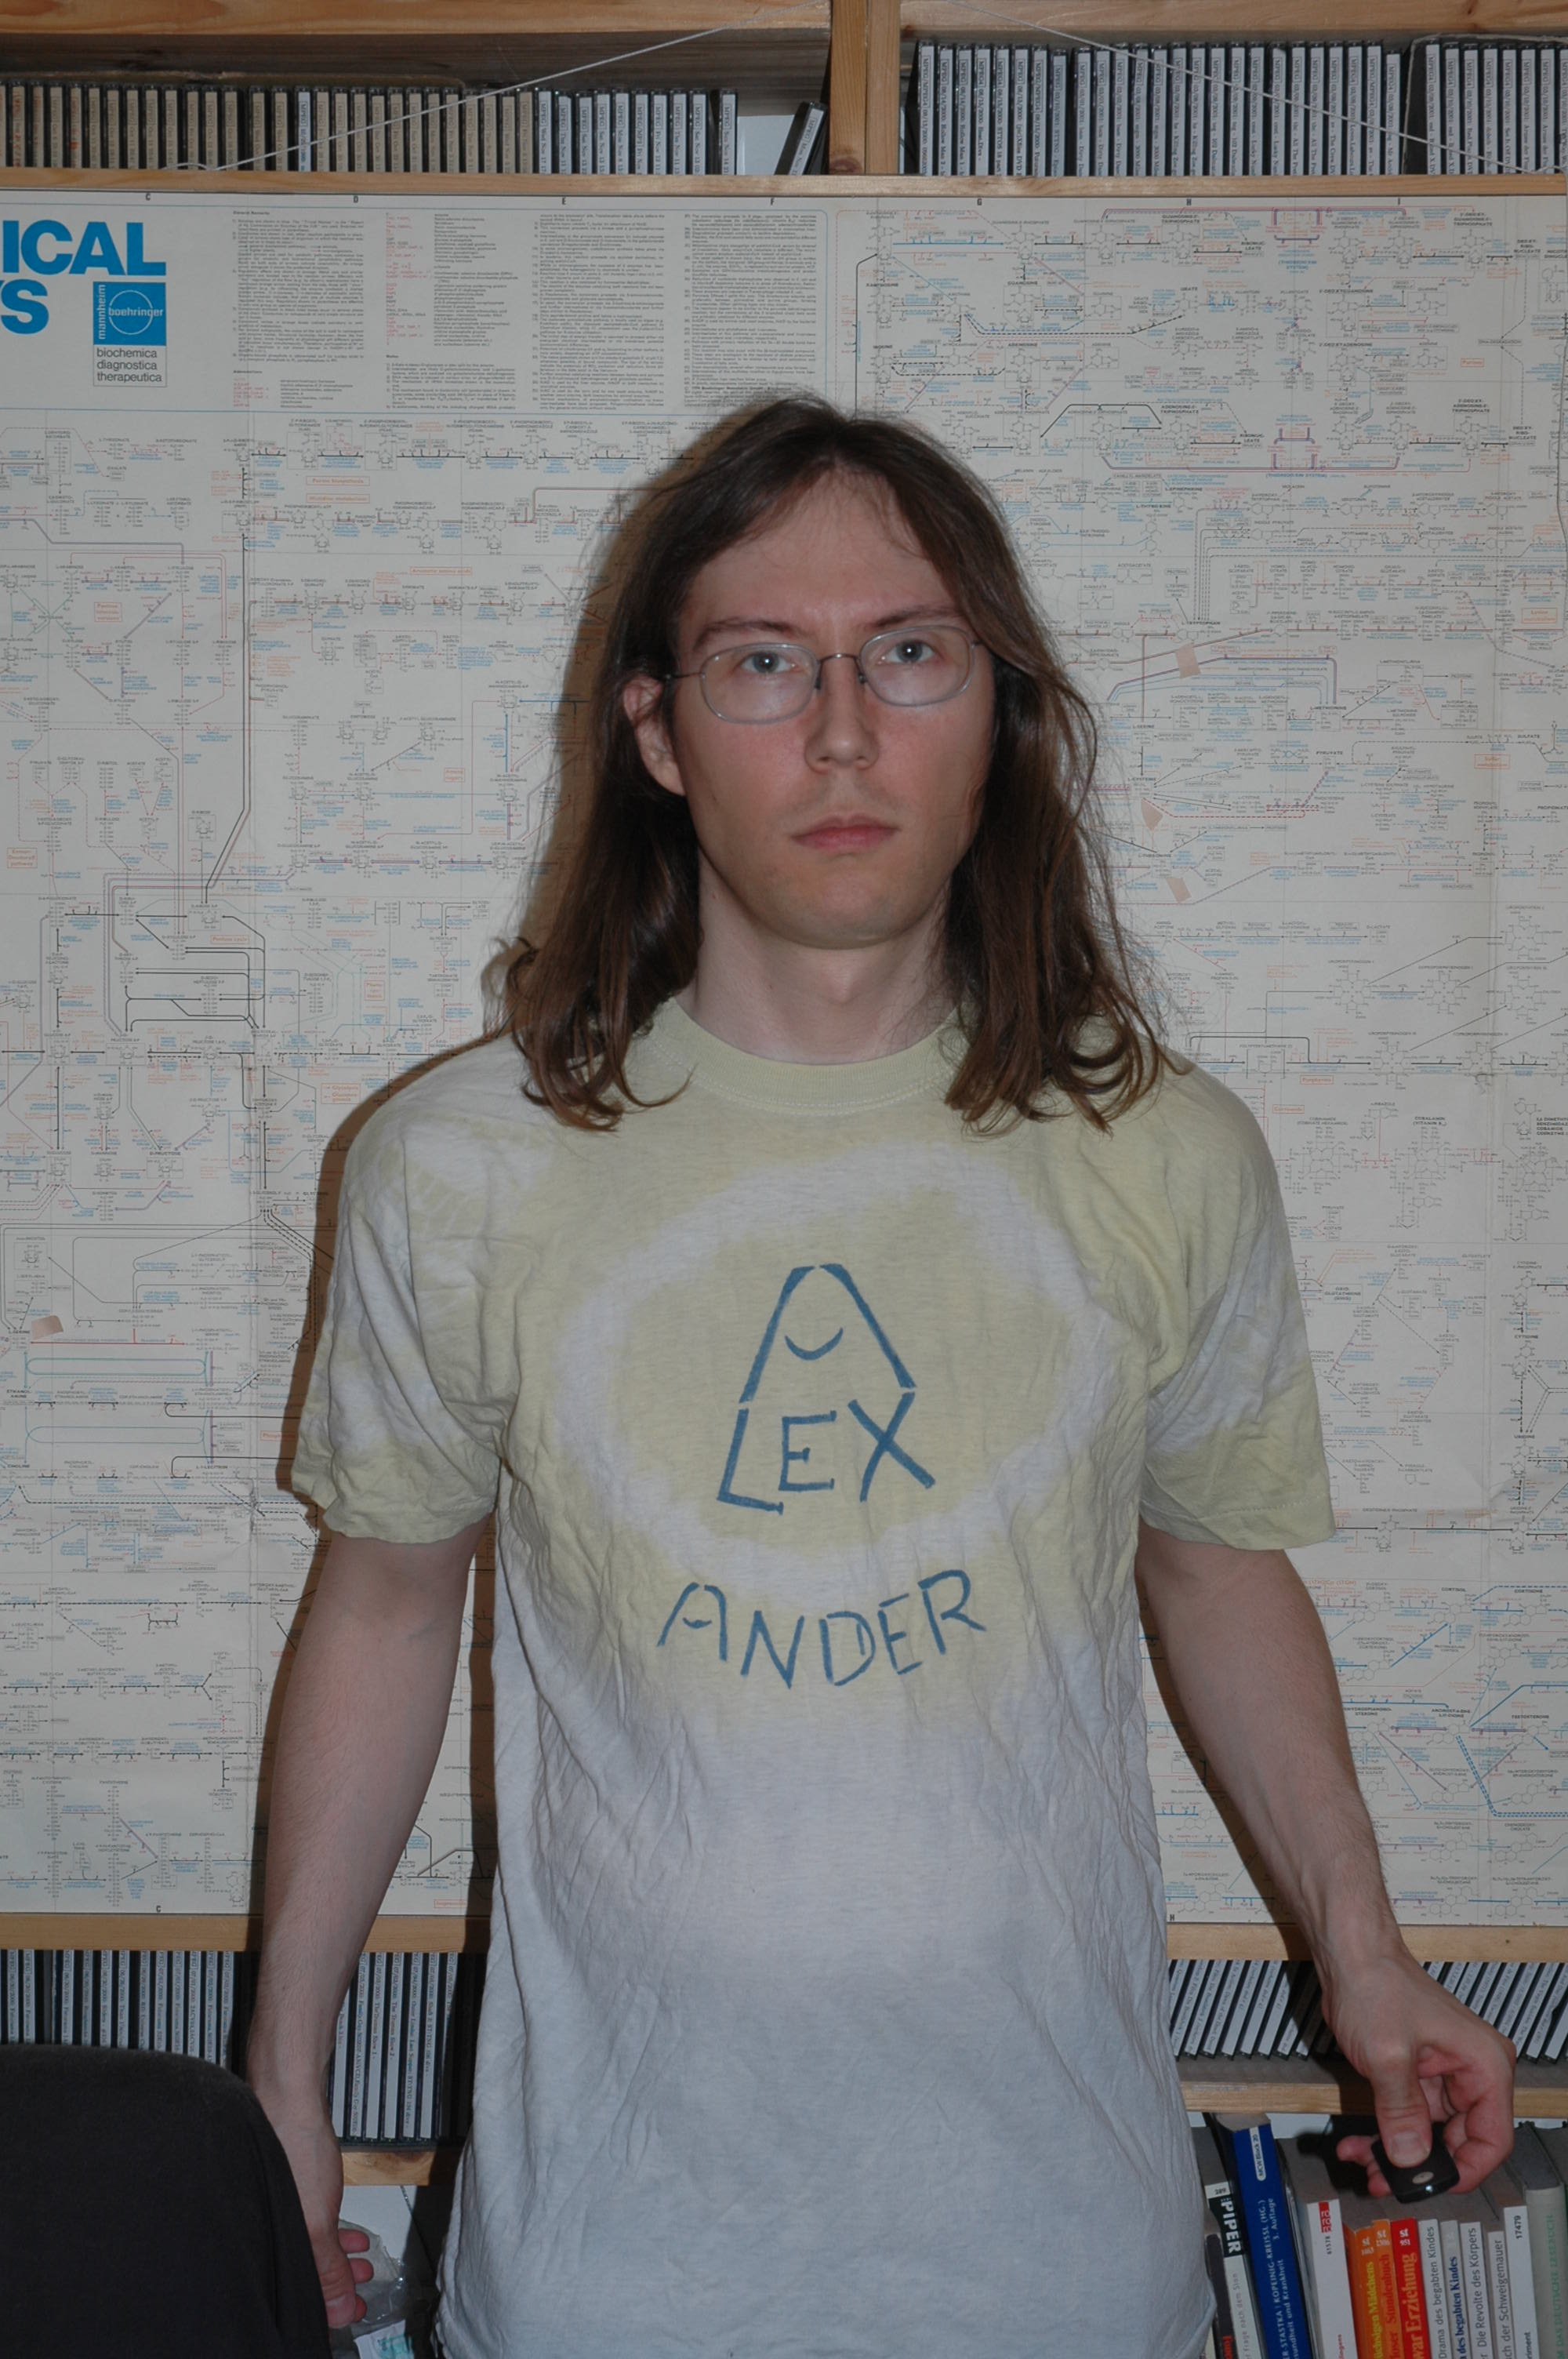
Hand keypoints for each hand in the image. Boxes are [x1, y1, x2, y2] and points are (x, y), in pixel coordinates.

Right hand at [252, 2084, 373, 2329]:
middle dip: (335, 2287)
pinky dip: (330, 2234)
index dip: (325, 2311)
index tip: (352, 2315)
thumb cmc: (292, 2145)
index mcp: (266, 2246)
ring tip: (364, 2263)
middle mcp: (266, 2231)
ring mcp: (275, 2209)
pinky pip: (308, 2224)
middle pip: (300, 2275)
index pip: (294, 2296)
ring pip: (307, 2249)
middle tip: (361, 2294)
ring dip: (337, 2260)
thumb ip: (329, 2268)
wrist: (287, 2093)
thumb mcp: (318, 2219)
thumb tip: (341, 2311)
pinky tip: (350, 2234)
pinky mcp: (285, 2189)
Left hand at [1320, 1946, 1515, 2195]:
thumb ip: (1401, 2113)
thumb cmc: (1376, 1982)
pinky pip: (1409, 2117)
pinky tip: (1360, 2142)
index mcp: (1484, 2064)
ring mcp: (1444, 2075)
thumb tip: (1411, 2158)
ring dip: (1395, 2152)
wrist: (1349, 1953)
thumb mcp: (1387, 2056)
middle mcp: (1471, 2071)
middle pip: (1459, 2142)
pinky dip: (1385, 2133)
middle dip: (1419, 2165)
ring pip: (1430, 2134)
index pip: (1493, 2140)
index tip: (1432, 2186)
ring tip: (1364, 2160)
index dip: (1463, 2170)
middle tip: (1385, 2178)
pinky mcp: (1419, 2075)